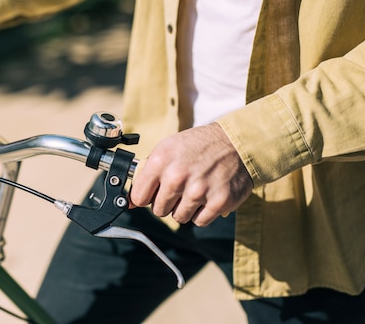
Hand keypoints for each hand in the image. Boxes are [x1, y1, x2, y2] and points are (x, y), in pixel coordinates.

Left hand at [129, 123, 252, 226]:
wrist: (235, 142)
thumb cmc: (198, 146)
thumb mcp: (168, 149)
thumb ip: (147, 174)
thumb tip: (130, 202)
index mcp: (160, 161)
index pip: (139, 196)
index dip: (145, 197)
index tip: (153, 194)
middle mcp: (177, 176)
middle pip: (158, 210)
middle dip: (167, 202)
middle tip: (180, 187)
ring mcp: (198, 191)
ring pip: (179, 217)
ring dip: (185, 208)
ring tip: (196, 189)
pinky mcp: (218, 202)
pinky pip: (199, 221)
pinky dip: (203, 212)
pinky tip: (208, 195)